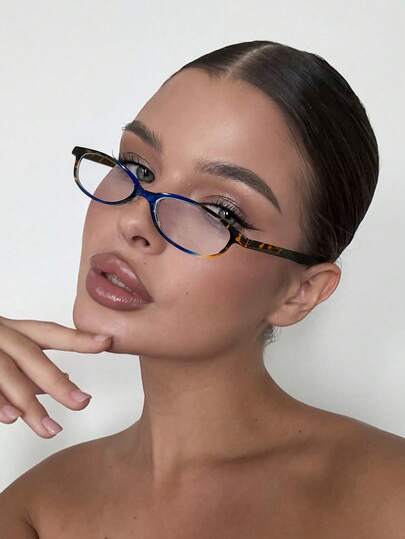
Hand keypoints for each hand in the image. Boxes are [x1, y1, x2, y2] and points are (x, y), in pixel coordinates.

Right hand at [0, 316, 110, 437]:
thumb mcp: (6, 343)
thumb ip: (32, 362)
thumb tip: (65, 377)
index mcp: (12, 330)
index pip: (49, 332)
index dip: (78, 338)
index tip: (106, 342)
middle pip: (30, 357)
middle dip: (57, 382)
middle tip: (82, 403)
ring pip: (6, 375)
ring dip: (28, 403)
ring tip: (50, 428)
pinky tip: (10, 418)